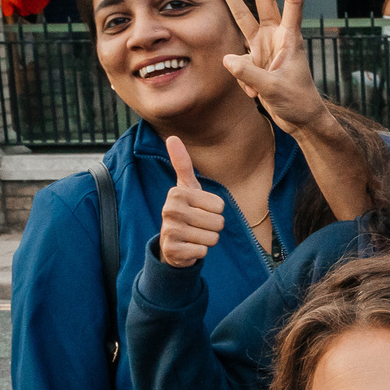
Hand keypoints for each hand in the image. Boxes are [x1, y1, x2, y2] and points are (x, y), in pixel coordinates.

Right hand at [156, 134, 223, 269]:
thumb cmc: (185, 210)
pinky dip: (200, 252)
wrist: (171, 242)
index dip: (215, 210)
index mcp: (178, 193)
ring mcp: (170, 231)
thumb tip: (172, 137)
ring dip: (207, 240)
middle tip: (198, 225)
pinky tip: (188, 247)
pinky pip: (203, 252)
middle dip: (213, 227)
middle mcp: (170, 210)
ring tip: (193, 235)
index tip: (200, 210)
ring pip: (212, 238)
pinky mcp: (173, 250)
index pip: (219, 205)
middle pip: (218, 222)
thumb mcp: (186, 187)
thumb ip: (182, 163)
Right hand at [213, 0, 335, 141]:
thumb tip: (227, 58)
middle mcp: (275, 36)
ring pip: (242, 16)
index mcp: (289, 38)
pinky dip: (243, 79)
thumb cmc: (298, 103)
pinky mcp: (253, 59)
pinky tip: (257, 95)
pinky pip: (238, 62)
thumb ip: (250, 73)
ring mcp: (263, 46)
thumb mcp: (275, 89)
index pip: (293, 3)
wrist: (300, 120)